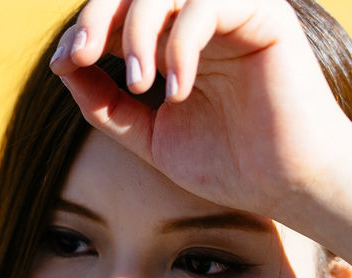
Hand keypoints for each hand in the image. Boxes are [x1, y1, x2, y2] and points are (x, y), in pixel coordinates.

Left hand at [48, 0, 351, 226]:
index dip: (84, 29)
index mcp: (173, 38)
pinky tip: (178, 90)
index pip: (119, 12)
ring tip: (139, 84)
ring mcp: (232, 11)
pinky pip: (207, 5)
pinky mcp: (264, 13)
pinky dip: (181, 45)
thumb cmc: (227, 164)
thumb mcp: (149, 136)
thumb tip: (64, 66)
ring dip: (138, 30)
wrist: (287, 186)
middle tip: (80, 57)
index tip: (65, 64)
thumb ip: (106, 104)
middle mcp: (201, 16)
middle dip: (97, 16)